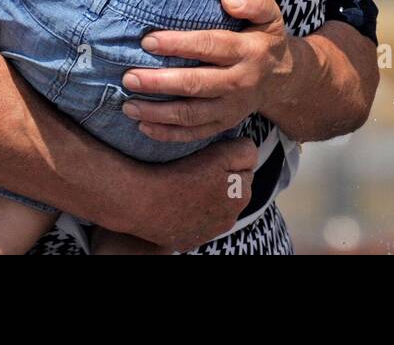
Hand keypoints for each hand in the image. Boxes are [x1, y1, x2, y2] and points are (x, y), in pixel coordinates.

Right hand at [117, 136, 258, 250]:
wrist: (141, 201)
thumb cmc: (180, 173)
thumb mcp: (220, 153)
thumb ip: (245, 152)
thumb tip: (251, 155)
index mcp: (241, 196)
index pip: (245, 170)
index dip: (228, 161)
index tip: (209, 158)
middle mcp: (229, 219)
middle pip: (231, 192)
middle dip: (222, 181)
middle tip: (197, 171)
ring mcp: (208, 233)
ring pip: (213, 208)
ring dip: (207, 199)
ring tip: (185, 187)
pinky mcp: (186, 241)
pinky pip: (194, 222)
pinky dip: (189, 214)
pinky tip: (176, 203)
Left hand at [119, 0, 293, 142]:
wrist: (283, 78)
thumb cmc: (265, 40)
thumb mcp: (270, 15)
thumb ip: (254, 1)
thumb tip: (228, 0)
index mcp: (249, 51)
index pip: (211, 46)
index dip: (179, 44)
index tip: (148, 41)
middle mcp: (240, 82)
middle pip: (196, 84)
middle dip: (160, 82)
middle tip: (129, 77)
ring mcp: (232, 107)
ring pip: (192, 114)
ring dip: (158, 113)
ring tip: (129, 106)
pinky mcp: (224, 124)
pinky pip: (195, 134)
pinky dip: (168, 134)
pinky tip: (144, 126)